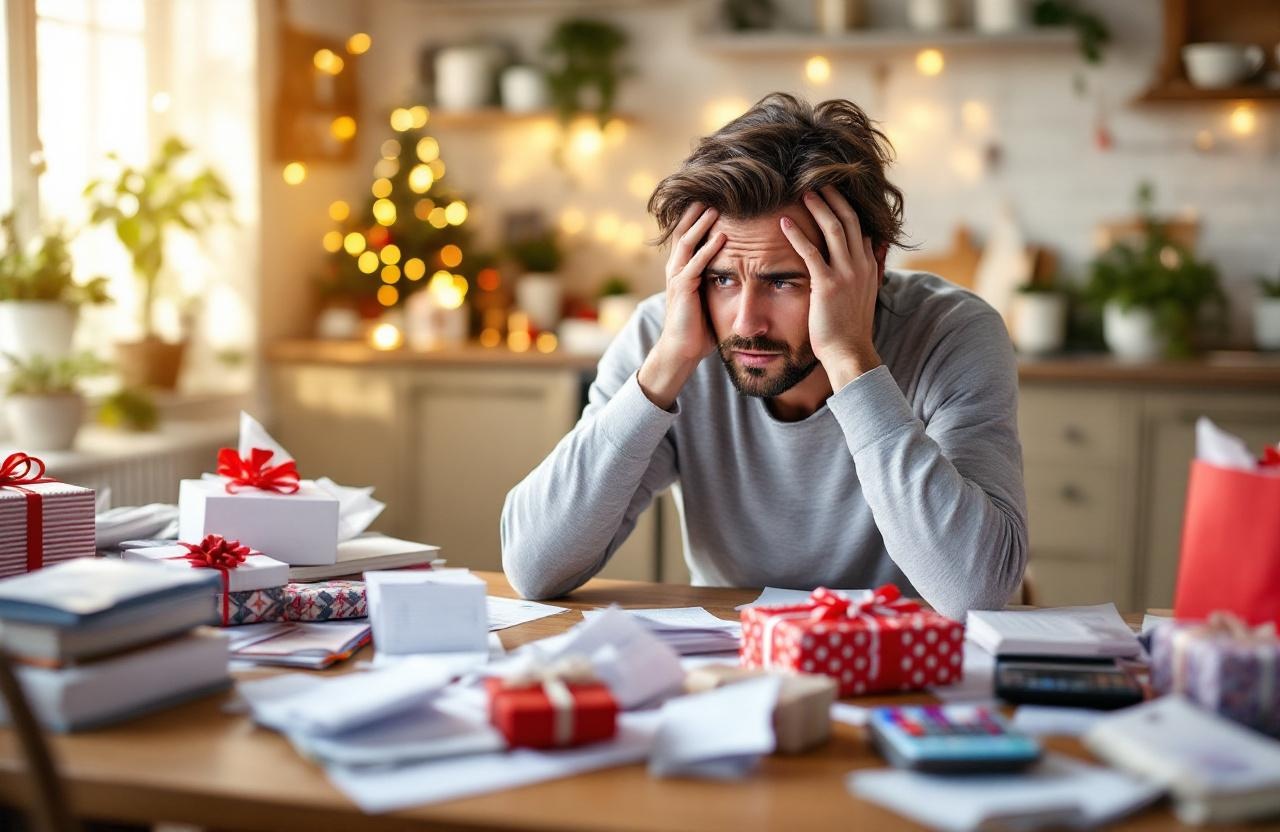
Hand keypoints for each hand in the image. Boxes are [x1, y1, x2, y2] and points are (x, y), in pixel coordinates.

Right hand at [638, 203, 725, 409]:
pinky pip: (695, 264)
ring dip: (702, 222)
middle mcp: (676, 268)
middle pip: (685, 230)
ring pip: (688, 241)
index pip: (690, 233)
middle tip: (714, 189)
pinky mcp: (683, 289)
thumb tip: (742, 269)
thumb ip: (720, 279)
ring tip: (716, 205)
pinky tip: (721, 235)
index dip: (700, 215)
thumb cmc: (699, 327)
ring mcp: (677, 277)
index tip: (718, 196)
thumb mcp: (710, 297)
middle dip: (697, 210)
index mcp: (683, 268)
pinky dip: (708, 248)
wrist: (681, 351)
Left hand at [780, 186, 882, 390]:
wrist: (849, 353)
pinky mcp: (828, 285)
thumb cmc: (850, 329)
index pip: (861, 227)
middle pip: (850, 220)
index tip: (834, 192)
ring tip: (803, 192)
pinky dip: (797, 234)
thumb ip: (865, 272)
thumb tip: (869, 252)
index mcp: (869, 266)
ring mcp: (846, 274)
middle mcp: (861, 265)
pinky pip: (811, 252)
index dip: (848, 207)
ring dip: (819, 207)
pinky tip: (783, 223)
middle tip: (817, 181)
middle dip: (834, 198)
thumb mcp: (862, 295)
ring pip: (835, 229)